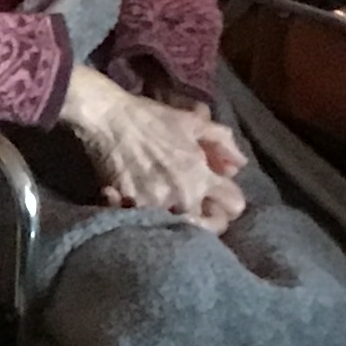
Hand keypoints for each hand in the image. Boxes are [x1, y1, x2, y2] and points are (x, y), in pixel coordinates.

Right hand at [62, 68, 247, 228]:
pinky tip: (141, 204)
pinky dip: (145, 216)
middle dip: (207, 218)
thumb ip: (223, 142)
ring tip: (168, 205)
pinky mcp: (128, 209)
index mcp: (201, 176)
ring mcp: (154, 206)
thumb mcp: (193, 122)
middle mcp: (182, 197)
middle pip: (209, 227)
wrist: (107, 119)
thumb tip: (239, 165)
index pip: (234, 205)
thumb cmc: (151, 118)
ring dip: (176, 218)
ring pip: (178, 227)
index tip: (218, 195)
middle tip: (196, 207)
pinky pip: (145, 223)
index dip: (229, 199)